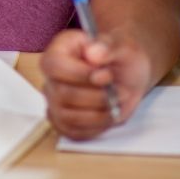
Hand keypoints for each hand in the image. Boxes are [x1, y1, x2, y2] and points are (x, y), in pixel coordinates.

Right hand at [39, 27, 154, 139]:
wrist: (128, 76)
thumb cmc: (120, 57)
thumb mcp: (122, 46)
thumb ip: (108, 46)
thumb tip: (93, 53)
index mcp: (59, 50)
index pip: (54, 65)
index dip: (79, 74)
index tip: (107, 76)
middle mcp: (51, 77)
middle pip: (63, 94)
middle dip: (98, 97)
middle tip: (122, 91)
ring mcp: (55, 101)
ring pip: (68, 117)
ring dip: (99, 114)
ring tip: (118, 103)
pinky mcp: (63, 122)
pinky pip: (74, 132)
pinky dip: (96, 127)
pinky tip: (109, 115)